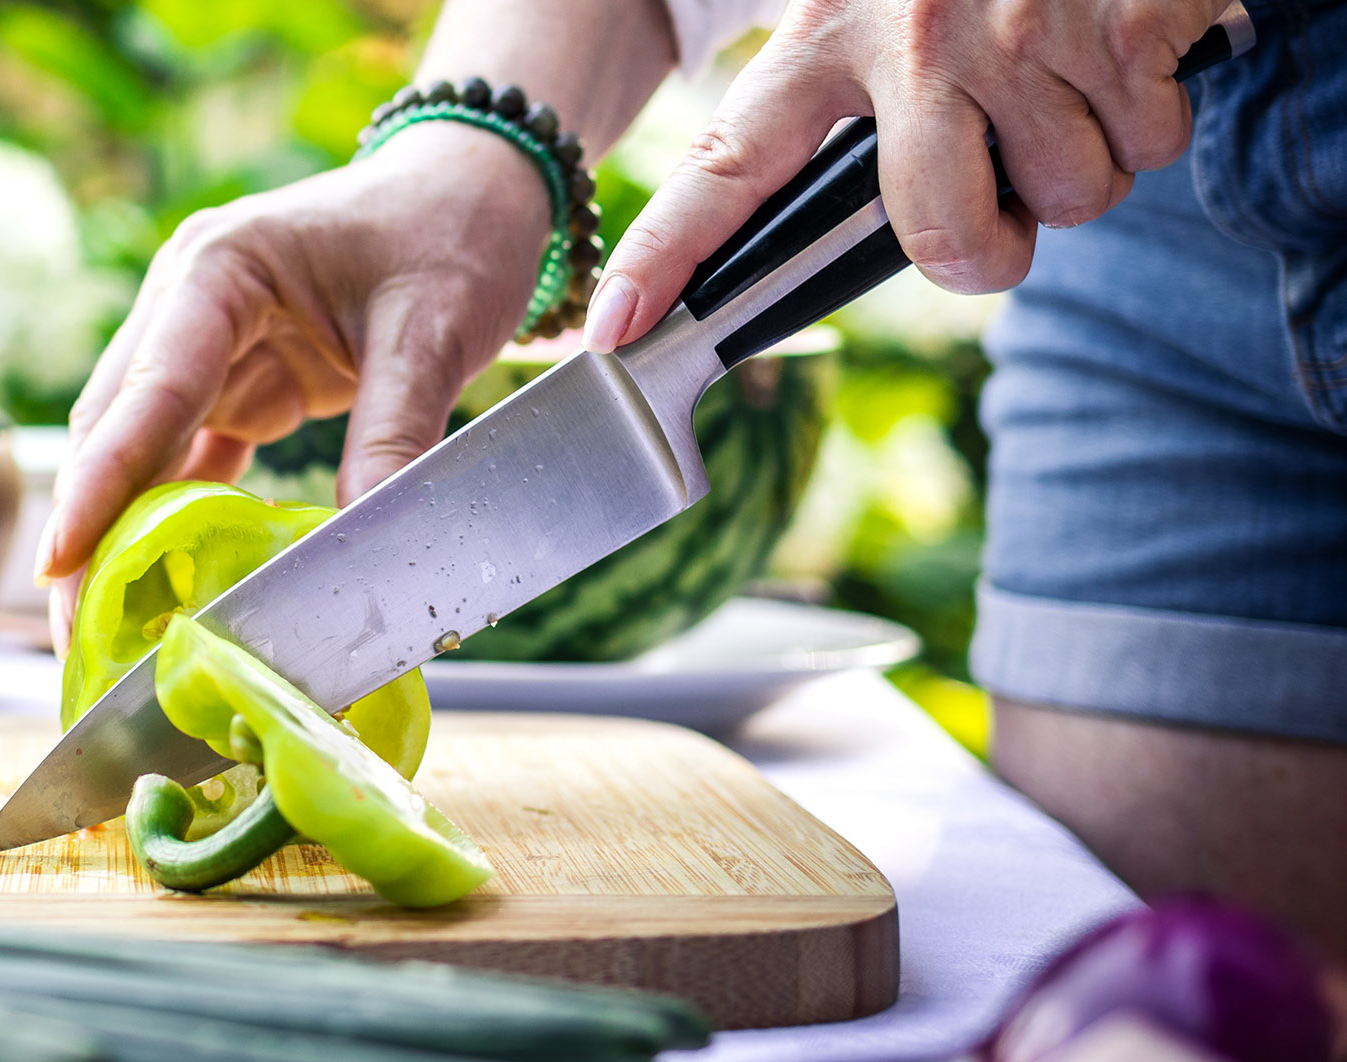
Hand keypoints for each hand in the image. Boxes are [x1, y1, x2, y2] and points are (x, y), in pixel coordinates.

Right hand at [34, 123, 550, 651]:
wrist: (478, 186)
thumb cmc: (452, 230)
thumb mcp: (433, 329)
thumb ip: (393, 434)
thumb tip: (362, 548)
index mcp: (217, 269)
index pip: (146, 391)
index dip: (99, 485)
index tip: (58, 560)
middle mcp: (188, 305)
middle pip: (115, 429)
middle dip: (91, 529)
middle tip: (75, 630)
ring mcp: (205, 347)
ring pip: (140, 453)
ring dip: (123, 535)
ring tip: (104, 631)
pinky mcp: (237, 384)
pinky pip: (189, 462)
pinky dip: (179, 523)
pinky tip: (168, 592)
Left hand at [582, 0, 1232, 352]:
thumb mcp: (886, 6)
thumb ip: (839, 101)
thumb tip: (847, 221)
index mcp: (825, 35)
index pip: (726, 166)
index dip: (665, 255)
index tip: (611, 328)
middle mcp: (915, 39)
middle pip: (941, 239)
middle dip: (988, 252)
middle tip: (1001, 200)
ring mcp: (1022, 35)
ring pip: (1068, 199)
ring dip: (1082, 164)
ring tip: (1064, 80)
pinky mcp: (1126, 29)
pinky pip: (1149, 145)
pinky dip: (1152, 115)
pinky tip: (1124, 49)